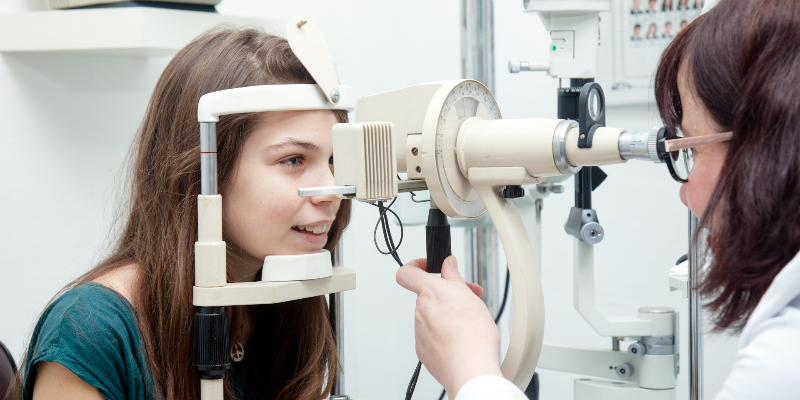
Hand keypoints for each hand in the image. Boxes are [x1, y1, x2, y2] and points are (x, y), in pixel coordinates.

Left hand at [396, 256, 502, 397]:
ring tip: (469, 323)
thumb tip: (447, 264)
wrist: (470, 369)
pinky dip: (444, 335)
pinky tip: (460, 339)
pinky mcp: (423, 350)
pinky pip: (431, 336)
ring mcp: (420, 332)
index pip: (406, 273)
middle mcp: (420, 311)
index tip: (428, 267)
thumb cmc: (473, 335)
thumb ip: (453, 277)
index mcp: (430, 293)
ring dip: (447, 316)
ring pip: (431, 316)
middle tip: (468, 299)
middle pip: (428, 296)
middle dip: (447, 296)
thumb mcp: (469, 296)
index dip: (415, 266)